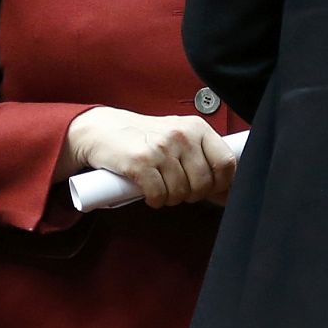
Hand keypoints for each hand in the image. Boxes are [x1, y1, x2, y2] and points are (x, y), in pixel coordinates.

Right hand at [62, 107, 236, 207]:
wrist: (101, 129)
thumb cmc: (142, 136)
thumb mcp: (177, 138)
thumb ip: (202, 159)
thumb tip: (226, 193)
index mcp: (195, 127)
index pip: (226, 162)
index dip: (222, 184)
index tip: (213, 191)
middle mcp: (180, 136)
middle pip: (204, 183)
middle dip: (192, 194)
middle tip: (179, 189)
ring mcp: (160, 149)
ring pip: (181, 192)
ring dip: (171, 198)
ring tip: (161, 188)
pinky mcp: (140, 162)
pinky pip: (159, 195)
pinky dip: (155, 200)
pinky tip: (150, 193)